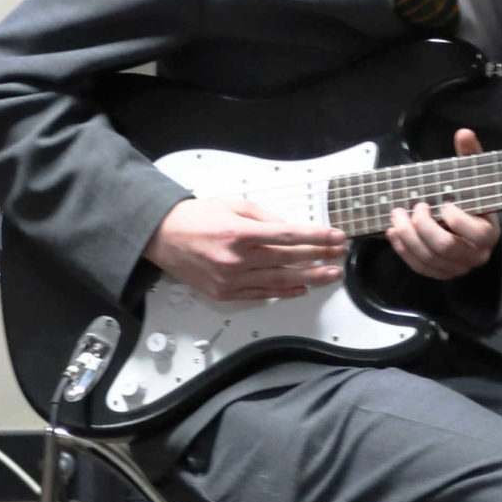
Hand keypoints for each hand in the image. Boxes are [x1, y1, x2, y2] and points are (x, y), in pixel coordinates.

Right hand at [143, 197, 345, 301]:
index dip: (317, 237)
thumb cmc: (196, 218)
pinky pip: (261, 295)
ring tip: (330, 274)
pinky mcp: (224, 293)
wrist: (162, 237)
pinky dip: (284, 292)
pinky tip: (302, 287)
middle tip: (339, 254)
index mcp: (240, 232)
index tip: (336, 237)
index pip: (289, 235)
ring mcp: (230, 279)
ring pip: (280, 281)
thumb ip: (267, 219)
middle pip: (289, 259)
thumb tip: (293, 230)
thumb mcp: (235, 206)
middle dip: (320, 256)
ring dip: (310, 277)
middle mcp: (236, 259)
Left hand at [387, 129, 501, 279]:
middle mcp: (476, 255)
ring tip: (396, 217)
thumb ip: (470, 155)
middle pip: (445, 247)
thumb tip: (464, 133)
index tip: (443, 202)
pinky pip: (420, 268)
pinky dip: (404, 251)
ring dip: (408, 237)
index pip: (475, 232)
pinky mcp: (442, 273)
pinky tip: (394, 234)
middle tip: (410, 207)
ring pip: (429, 259)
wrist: (474, 224)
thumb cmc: (472, 199)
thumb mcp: (474, 177)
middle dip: (421, 226)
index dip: (454, 218)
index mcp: (488, 232)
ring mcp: (458, 267)